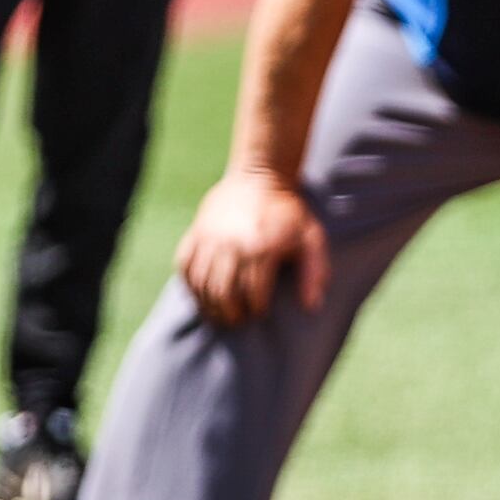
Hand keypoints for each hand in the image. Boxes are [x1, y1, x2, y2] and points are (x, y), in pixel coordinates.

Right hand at [176, 168, 325, 327]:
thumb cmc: (289, 213)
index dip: (255, 309)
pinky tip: (201, 295)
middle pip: (223, 293)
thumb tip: (312, 306)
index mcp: (262, 248)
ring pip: (201, 284)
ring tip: (219, 315)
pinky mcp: (195, 234)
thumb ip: (315, 272)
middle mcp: (232, 245)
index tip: (259, 314)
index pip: (253, 293)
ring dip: (208, 305)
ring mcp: (209, 239)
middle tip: (236, 321)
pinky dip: (190, 285)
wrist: (259, 178)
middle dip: (229, 313)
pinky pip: (185, 267)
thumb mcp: (312, 238)